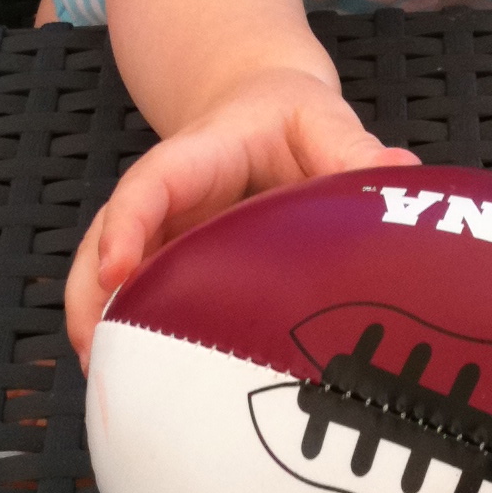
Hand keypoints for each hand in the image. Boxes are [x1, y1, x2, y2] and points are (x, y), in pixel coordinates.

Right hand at [64, 67, 417, 367]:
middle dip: (91, 294)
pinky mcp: (168, 259)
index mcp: (197, 156)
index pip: (150, 185)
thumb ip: (352, 147)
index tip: (118, 268)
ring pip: (107, 272)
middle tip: (97, 354)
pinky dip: (128, 332)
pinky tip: (141, 382)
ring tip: (109, 382)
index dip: (126, 225)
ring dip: (98, 323)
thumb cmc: (289, 118)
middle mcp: (164, 198)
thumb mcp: (322, 118)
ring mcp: (160, 232)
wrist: (262, 110)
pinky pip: (136, 293)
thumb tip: (399, 171)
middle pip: (106, 239)